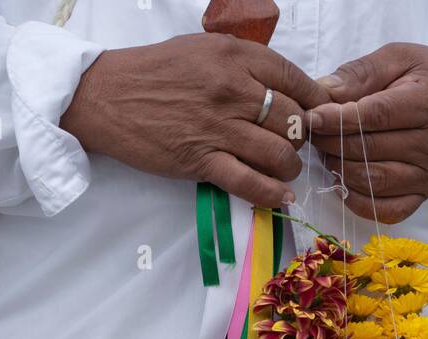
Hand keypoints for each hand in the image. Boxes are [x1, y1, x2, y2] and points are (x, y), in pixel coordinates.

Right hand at [61, 34, 329, 206]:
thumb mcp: (203, 50)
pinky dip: (272, 194)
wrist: (107, 96)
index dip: (315, 101)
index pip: (294, 79)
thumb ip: (242, 65)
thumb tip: (280, 88)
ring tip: (285, 170)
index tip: (320, 116)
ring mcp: (218, 127)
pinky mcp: (201, 161)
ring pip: (279, 154)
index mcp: (234, 55)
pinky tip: (281, 198)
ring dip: (290, 167)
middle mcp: (232, 88)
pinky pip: (250, 183)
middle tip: (293, 145)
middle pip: (293, 119)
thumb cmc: (155, 72)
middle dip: (302, 137)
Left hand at [309, 44, 427, 222]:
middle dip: (333, 144)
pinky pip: (386, 210)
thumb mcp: (397, 57)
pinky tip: (343, 183)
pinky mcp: (426, 194)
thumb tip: (323, 91)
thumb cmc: (426, 75)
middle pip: (370, 151)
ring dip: (340, 170)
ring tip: (327, 153)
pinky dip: (358, 201)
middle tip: (314, 134)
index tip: (311, 117)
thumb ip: (361, 72)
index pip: (375, 116)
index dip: (338, 119)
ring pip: (373, 182)